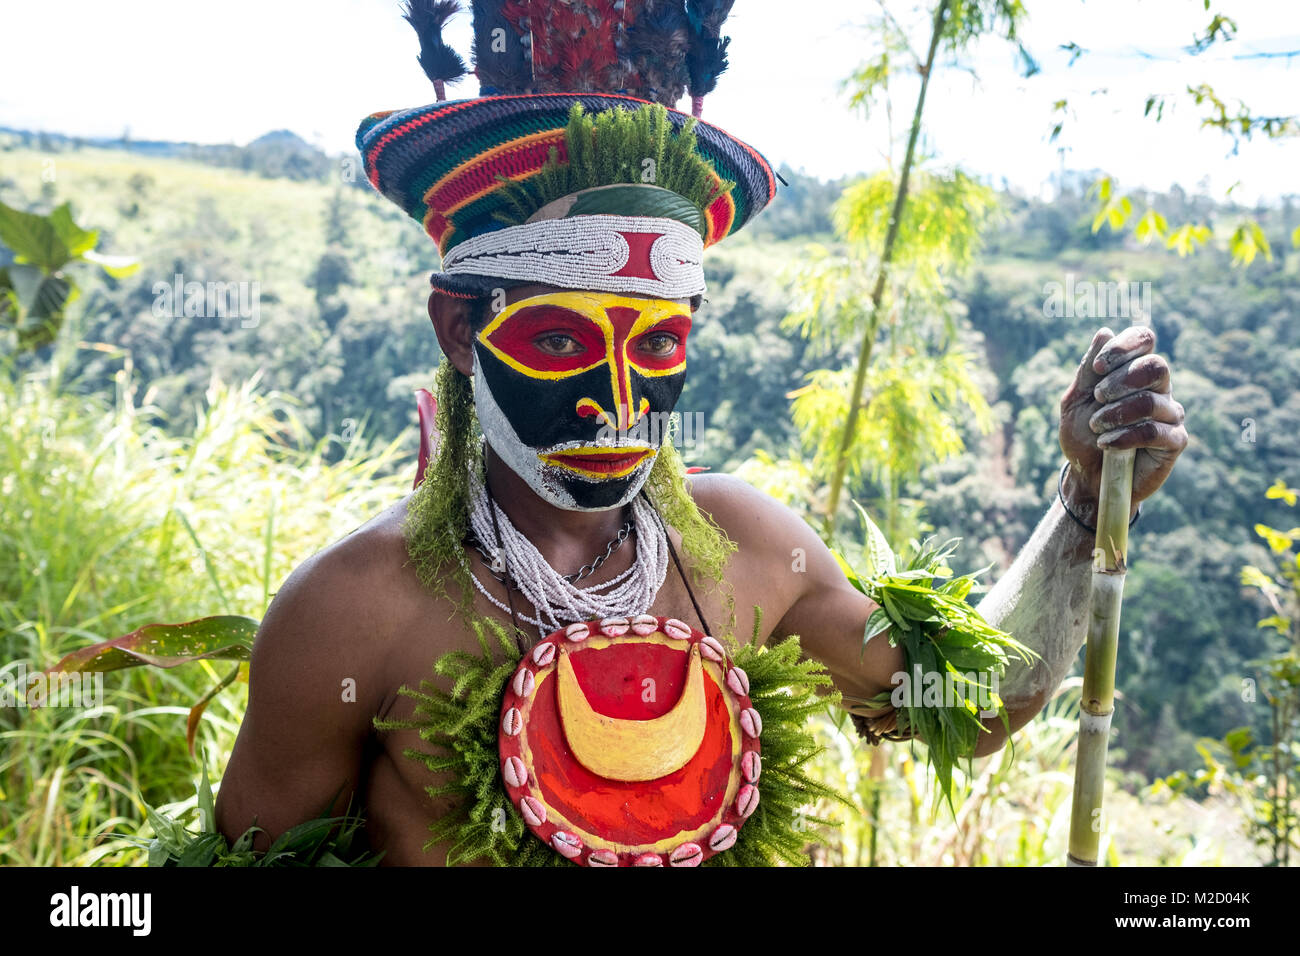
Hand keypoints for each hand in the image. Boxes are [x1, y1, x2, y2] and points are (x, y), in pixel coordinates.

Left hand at [1058, 325, 1187, 521]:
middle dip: (1121, 380)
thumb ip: (1089, 370)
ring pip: (1152, 401)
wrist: (1087, 477)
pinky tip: (1106, 444)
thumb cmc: (1082, 436)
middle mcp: (1159, 389)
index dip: (1125, 346)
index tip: (1099, 368)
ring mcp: (1170, 415)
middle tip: (1097, 398)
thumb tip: (1105, 332)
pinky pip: (1155, 431)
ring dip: (1116, 413)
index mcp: (1135, 372)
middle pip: (1156, 366)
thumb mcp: (1075, 401)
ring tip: (1096, 426)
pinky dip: (1124, 436)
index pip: (1145, 339)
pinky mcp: (1175, 442)